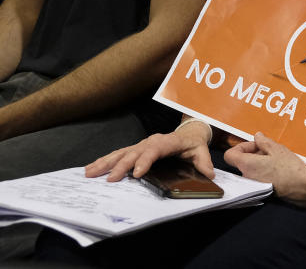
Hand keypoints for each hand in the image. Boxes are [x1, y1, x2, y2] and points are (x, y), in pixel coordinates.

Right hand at [85, 120, 213, 181]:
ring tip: (90, 172)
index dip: (145, 161)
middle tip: (110, 179)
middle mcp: (152, 141)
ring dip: (106, 162)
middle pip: (134, 152)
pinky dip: (105, 161)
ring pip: (122, 152)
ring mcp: (142, 144)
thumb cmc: (194, 144)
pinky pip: (119, 154)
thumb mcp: (202, 152)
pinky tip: (92, 168)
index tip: (136, 173)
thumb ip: (204, 163)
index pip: (155, 150)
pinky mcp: (136, 149)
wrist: (189, 133)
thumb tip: (210, 175)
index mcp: (168, 142)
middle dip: (121, 165)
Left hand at [224, 132, 305, 206]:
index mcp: (247, 165)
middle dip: (254, 152)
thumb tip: (257, 137)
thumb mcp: (277, 149)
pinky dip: (265, 169)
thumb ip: (263, 141)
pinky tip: (279, 167)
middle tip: (270, 148)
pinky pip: (258, 176)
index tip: (255, 144)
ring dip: (260, 161)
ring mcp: (254, 185)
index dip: (241, 146)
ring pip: (251, 168)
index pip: (230, 155)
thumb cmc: (289, 168)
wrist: (302, 187)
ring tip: (277, 157)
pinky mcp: (262, 190)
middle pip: (242, 161)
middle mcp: (247, 177)